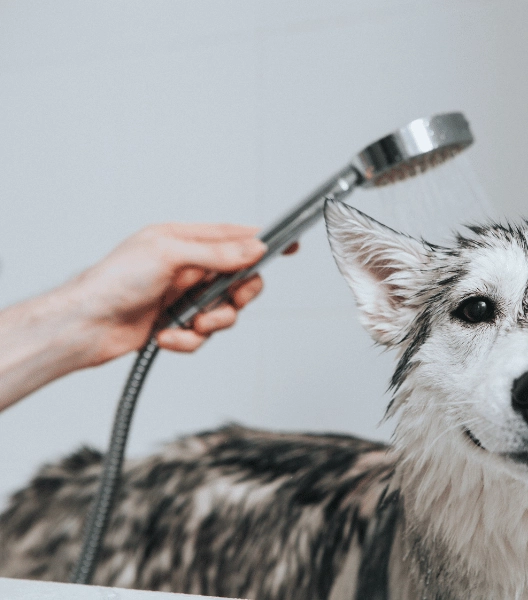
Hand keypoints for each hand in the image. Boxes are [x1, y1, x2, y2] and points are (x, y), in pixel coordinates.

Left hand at [66, 223, 277, 361]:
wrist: (85, 326)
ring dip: (212, 321)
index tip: (291, 245)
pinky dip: (188, 338)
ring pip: (225, 311)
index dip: (264, 242)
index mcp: (184, 240)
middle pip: (239, 279)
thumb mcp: (170, 255)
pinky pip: (202, 335)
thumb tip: (253, 248)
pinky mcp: (176, 324)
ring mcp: (183, 297)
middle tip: (229, 300)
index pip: (235, 237)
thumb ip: (217, 253)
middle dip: (239, 294)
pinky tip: (167, 335)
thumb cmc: (113, 282)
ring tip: (191, 323)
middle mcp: (187, 268)